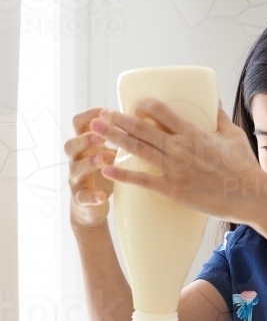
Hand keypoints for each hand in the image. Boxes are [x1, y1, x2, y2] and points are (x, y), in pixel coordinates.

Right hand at [65, 108, 117, 228]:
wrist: (91, 207)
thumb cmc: (105, 174)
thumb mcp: (110, 153)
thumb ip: (118, 138)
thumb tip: (141, 117)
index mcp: (85, 146)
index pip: (79, 125)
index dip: (90, 116)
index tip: (106, 113)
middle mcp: (77, 160)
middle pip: (70, 145)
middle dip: (85, 139)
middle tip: (101, 136)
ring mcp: (77, 180)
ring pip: (75, 168)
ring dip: (89, 162)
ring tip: (104, 158)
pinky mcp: (81, 198)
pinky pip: (83, 197)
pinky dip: (92, 197)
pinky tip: (101, 197)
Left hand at [90, 99, 266, 221]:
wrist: (251, 195)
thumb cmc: (244, 166)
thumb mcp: (232, 135)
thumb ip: (219, 116)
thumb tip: (214, 100)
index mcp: (193, 132)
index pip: (160, 111)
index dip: (143, 106)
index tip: (133, 106)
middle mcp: (180, 147)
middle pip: (141, 129)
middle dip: (117, 120)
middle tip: (100, 115)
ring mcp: (175, 169)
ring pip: (137, 149)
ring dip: (113, 139)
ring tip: (95, 132)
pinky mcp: (173, 189)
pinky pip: (142, 180)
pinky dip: (122, 174)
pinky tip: (106, 168)